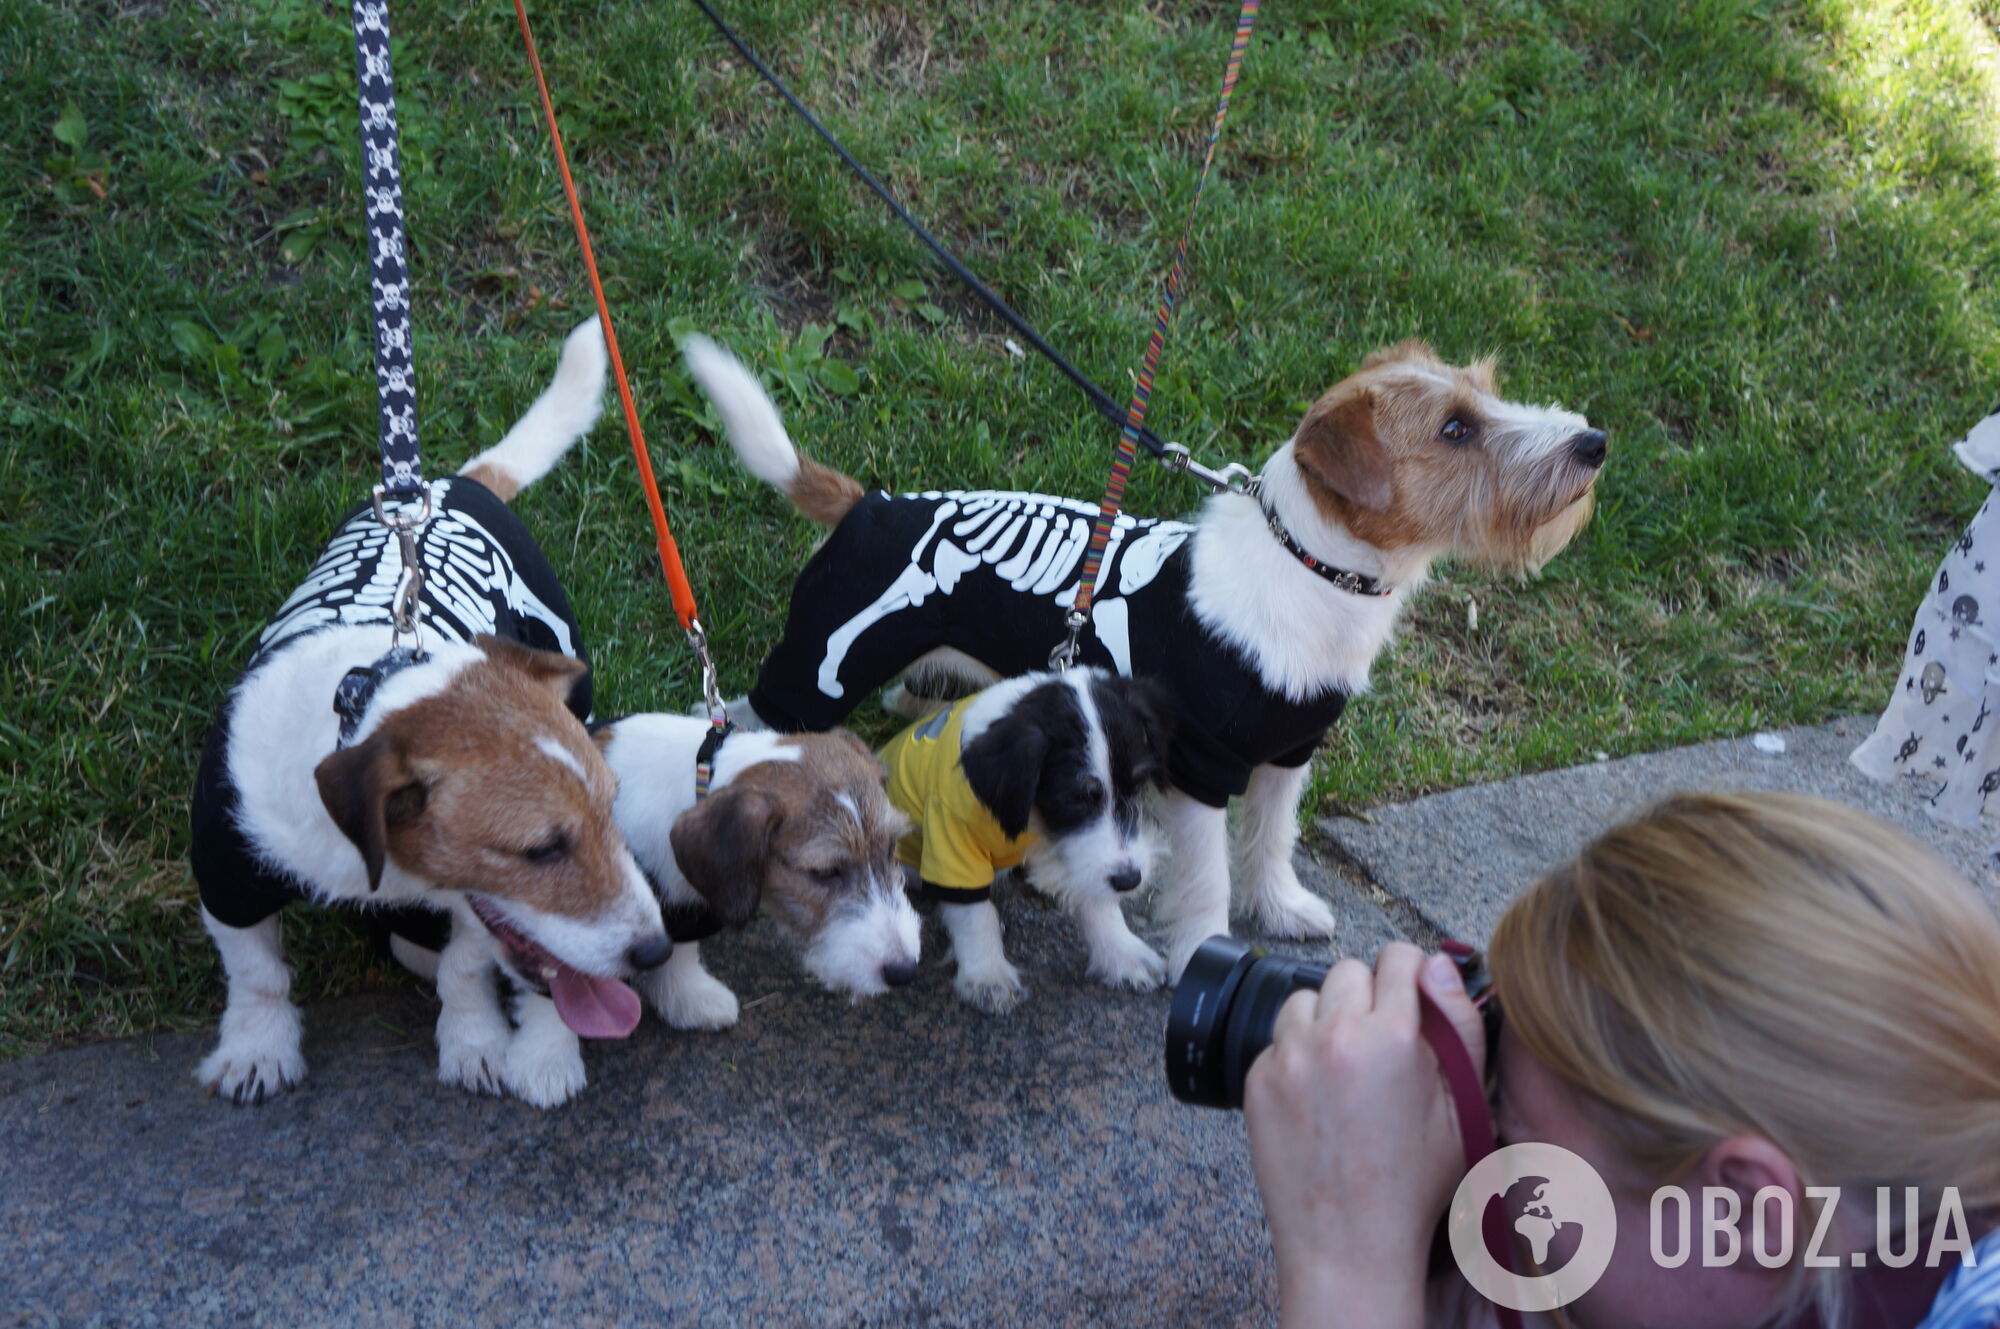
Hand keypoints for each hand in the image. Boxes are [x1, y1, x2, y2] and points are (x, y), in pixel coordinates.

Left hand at [1243, 943, 1488, 1328]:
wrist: (1347, 1244)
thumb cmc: (1415, 1184)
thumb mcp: (1462, 1109)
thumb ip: (1459, 1027)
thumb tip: (1438, 964)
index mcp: (1393, 1037)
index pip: (1397, 958)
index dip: (1410, 973)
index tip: (1410, 995)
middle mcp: (1334, 1035)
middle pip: (1347, 971)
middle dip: (1367, 995)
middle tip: (1380, 1040)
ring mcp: (1288, 1056)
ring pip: (1305, 1000)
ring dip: (1325, 1019)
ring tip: (1345, 1067)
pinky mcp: (1256, 1079)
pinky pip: (1277, 1040)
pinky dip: (1296, 1055)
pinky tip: (1317, 1096)